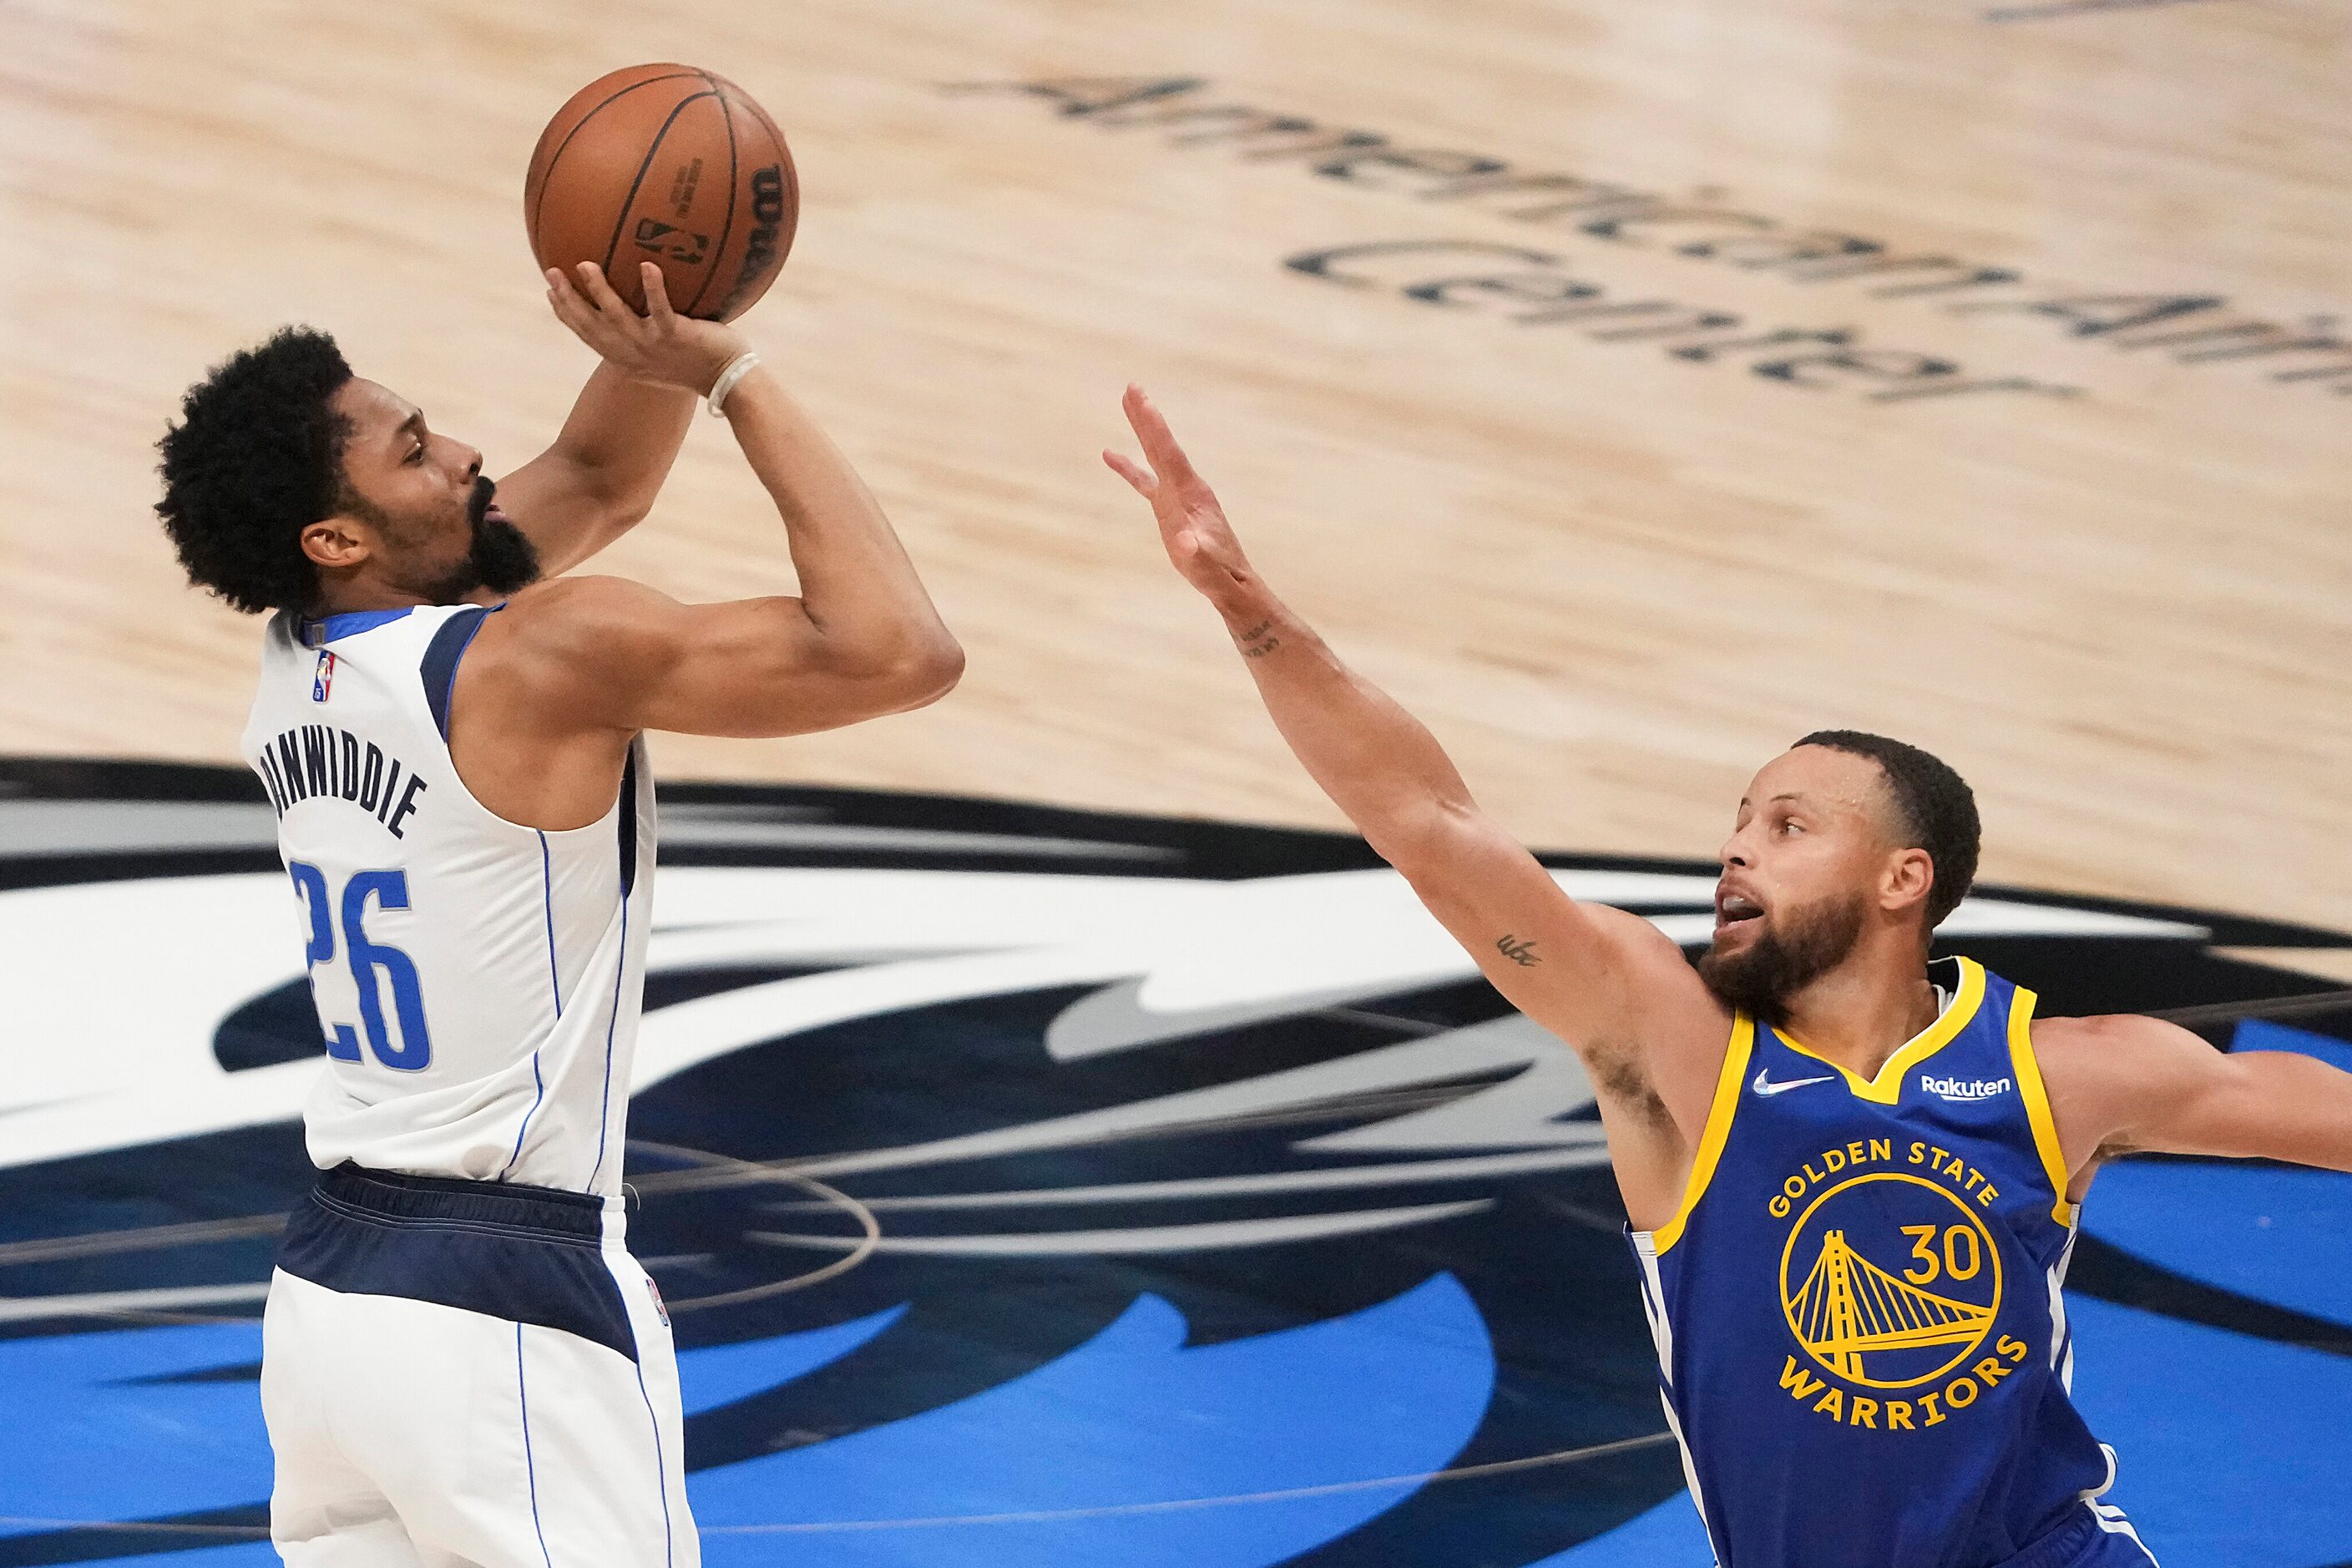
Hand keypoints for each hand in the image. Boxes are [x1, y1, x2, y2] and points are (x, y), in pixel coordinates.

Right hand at [544, 261, 748, 394]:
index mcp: (626, 360)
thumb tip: (640, 302)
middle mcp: (634, 354)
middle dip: (568, 300)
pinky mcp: (676, 336)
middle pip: (592, 326)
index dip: (566, 315)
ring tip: (585, 265)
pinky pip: (662, 310)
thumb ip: (646, 333)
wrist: (728, 380)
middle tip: (551, 273)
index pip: (588, 335)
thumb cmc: (698, 363)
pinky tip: (648, 265)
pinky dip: (654, 288)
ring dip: (599, 291)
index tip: (550, 293)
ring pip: (618, 317)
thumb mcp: (663, 355)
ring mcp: (653, 346)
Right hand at [1104, 385, 1258, 609]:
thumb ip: (1195, 552)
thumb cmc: (1218, 574)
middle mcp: (1185, 487)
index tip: (1142, 399)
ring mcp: (1177, 495)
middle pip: (1161, 445)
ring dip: (1140, 430)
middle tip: (1132, 386)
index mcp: (1192, 493)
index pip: (1169, 454)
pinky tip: (1109, 454)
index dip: (1156, 427)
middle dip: (1146, 417)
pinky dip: (1128, 467)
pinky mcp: (1169, 508)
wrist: (1230, 582)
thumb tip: (1185, 542)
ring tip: (1127, 401)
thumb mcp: (1204, 565)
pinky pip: (1144, 481)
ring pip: (1154, 456)